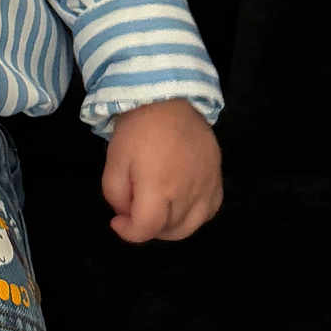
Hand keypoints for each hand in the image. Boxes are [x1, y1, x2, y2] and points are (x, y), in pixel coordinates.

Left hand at [100, 98, 222, 242]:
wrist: (168, 98)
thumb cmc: (138, 129)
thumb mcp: (114, 161)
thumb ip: (116, 195)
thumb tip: (127, 214)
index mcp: (159, 188)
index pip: (146, 229)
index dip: (128, 232)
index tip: (117, 221)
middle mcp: (187, 192)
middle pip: (168, 231)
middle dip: (147, 228)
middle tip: (135, 213)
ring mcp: (206, 186)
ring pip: (191, 226)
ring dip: (170, 226)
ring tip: (156, 211)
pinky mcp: (217, 177)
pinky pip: (210, 211)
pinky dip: (194, 216)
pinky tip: (181, 204)